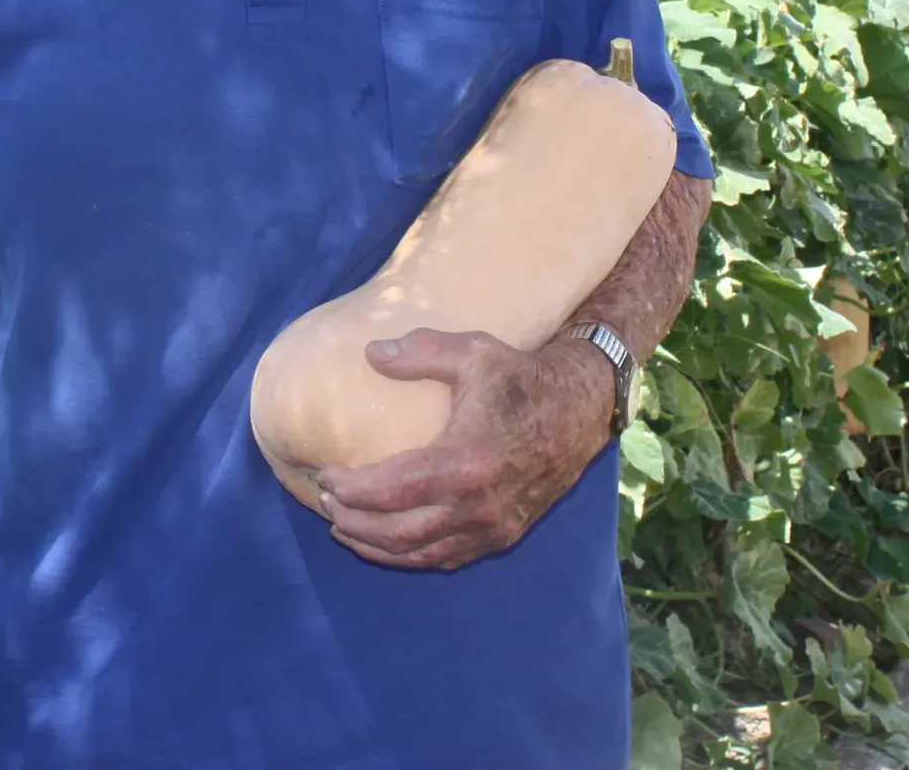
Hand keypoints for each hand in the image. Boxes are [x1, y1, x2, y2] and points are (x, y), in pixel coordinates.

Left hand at [316, 327, 613, 570]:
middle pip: (399, 532)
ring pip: (421, 553)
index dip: (351, 490)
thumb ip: (421, 352)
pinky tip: (389, 543)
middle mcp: (479, 504)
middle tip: (325, 505)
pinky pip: (447, 556)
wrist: (584, 409)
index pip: (392, 489)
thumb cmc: (524, 377)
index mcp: (467, 461)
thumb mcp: (474, 352)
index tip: (324, 477)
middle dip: (355, 522)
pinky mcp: (504, 536)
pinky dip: (412, 554)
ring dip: (376, 546)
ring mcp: (494, 527)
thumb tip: (371, 354)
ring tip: (344, 528)